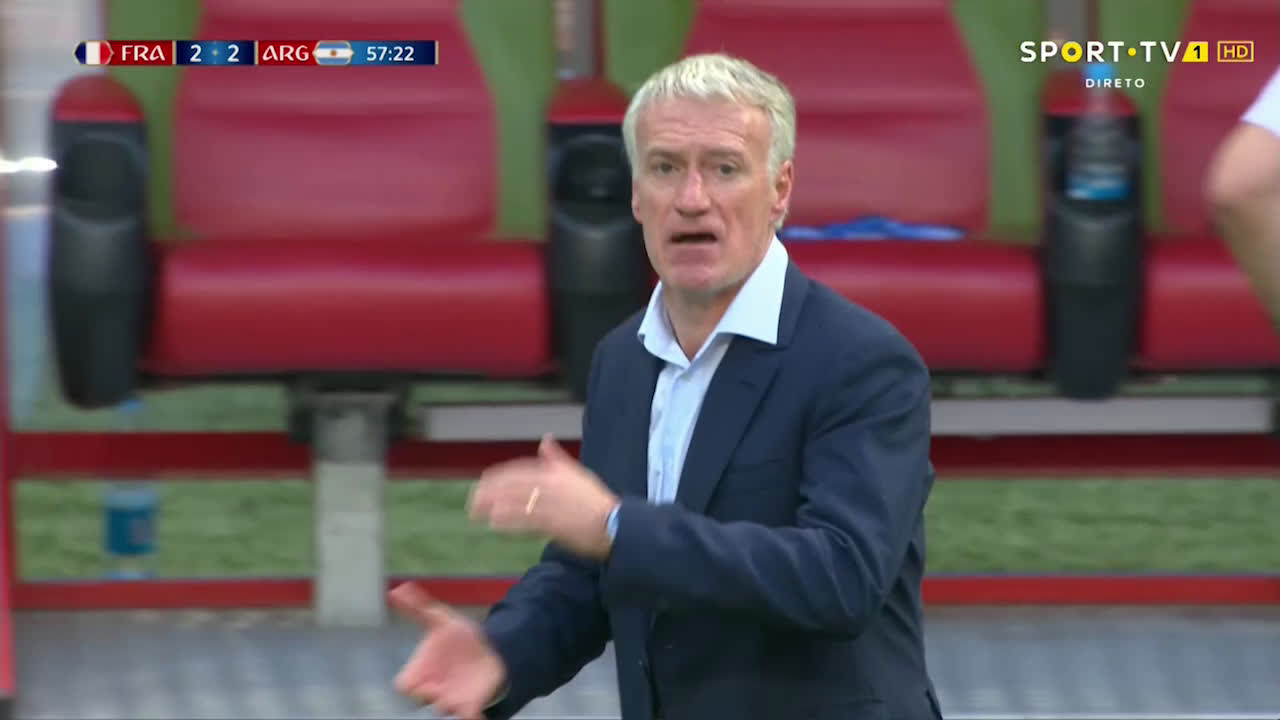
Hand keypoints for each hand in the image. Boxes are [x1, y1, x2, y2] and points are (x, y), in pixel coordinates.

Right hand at [390, 582, 506, 719]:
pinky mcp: (471, 705)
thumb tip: (397, 589)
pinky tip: (477, 716)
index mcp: (421, 670)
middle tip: (435, 688)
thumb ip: (418, 607)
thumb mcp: (441, 620)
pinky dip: (472, 717)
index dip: (407, 684)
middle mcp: (432, 687)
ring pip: (444, 708)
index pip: (403, 685)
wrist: (489, 649)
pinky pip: (469, 716)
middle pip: (421, 699)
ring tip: (455, 699)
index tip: (411, 681)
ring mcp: (451, 699)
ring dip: (448, 704)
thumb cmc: (459, 639)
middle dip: (426, 694)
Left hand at [469, 434, 618, 559]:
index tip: (484, 481)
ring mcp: (551, 505)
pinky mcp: (554, 523)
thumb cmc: (596, 500)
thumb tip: (545, 440)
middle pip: (513, 486)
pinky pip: (526, 521)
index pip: (520, 470)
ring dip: (494, 506)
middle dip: (491, 492)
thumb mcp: (577, 473)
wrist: (614, 523)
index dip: (500, 476)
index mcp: (555, 472)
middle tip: (473, 499)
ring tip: (477, 512)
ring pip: (516, 503)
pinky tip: (495, 523)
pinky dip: (509, 521)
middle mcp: (551, 486)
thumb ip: (557, 458)